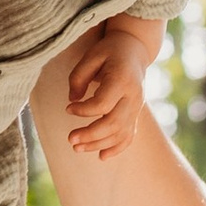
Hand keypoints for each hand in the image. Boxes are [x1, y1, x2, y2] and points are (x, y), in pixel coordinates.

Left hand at [63, 15, 158, 161]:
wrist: (134, 50)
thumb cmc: (109, 51)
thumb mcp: (91, 56)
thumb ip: (79, 77)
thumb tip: (72, 100)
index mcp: (122, 79)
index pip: (103, 103)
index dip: (83, 110)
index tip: (67, 109)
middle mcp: (133, 96)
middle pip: (114, 122)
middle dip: (90, 134)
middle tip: (70, 139)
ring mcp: (137, 107)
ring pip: (120, 133)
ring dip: (98, 144)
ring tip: (77, 147)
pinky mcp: (136, 114)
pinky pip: (130, 136)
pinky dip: (117, 148)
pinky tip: (101, 156)